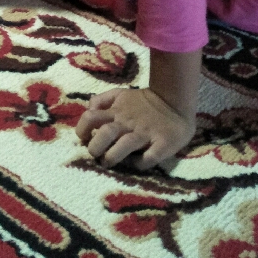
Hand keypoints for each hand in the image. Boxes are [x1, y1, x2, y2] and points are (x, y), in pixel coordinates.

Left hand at [75, 87, 195, 169]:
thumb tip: (88, 109)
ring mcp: (145, 134)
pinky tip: (135, 164)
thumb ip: (102, 100)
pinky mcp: (162, 144)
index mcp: (117, 111)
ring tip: (108, 162)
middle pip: (106, 133)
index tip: (84, 138)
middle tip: (96, 154)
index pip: (91, 117)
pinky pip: (148, 158)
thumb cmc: (143, 102)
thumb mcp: (120, 94)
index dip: (82, 128)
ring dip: (112, 157)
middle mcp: (128, 123)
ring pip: (125, 146)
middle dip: (95, 146)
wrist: (175, 102)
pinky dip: (139, 164)